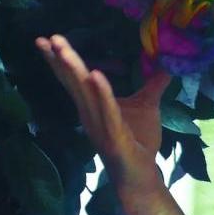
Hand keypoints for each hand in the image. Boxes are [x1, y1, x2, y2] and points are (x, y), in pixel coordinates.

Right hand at [35, 34, 169, 193]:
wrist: (142, 176)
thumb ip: (154, 84)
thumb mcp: (148, 105)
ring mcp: (99, 124)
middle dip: (59, 59)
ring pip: (83, 92)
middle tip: (46, 38)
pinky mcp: (113, 136)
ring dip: (73, 69)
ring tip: (61, 48)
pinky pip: (106, 110)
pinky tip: (95, 74)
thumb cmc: (140, 142)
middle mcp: (89, 113)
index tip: (46, 39)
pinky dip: (101, 92)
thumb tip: (167, 63)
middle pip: (72, 81)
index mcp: (92, 105)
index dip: (59, 59)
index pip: (73, 78)